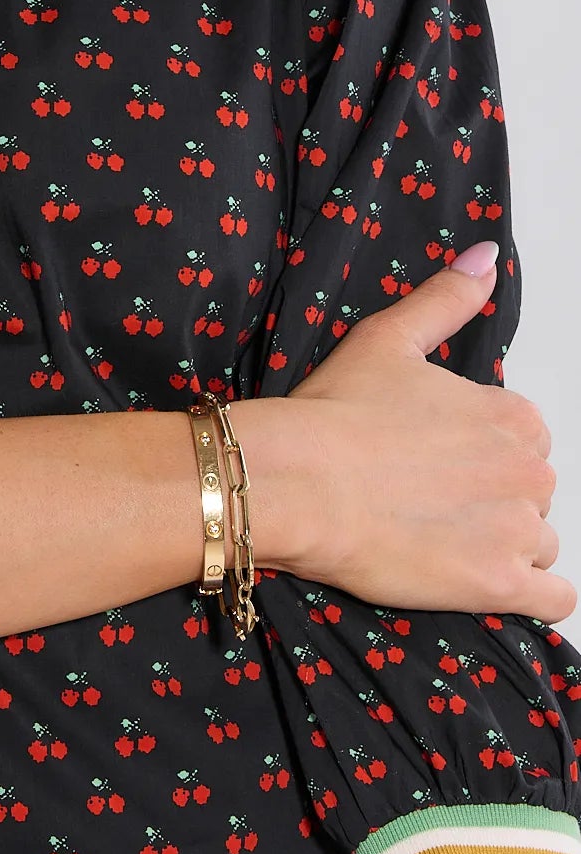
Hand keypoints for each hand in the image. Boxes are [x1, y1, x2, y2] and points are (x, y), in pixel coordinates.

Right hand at [270, 243, 573, 619]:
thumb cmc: (336, 411)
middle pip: (533, 492)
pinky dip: (531, 593)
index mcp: (512, 414)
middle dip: (493, 498)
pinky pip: (554, 599)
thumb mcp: (388, 337)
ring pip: (540, 543)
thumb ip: (447, 298)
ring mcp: (520, 532)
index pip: (523, 439)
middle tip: (429, 499)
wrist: (299, 482)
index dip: (478, 450)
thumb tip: (488, 255)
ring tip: (443, 541)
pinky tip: (487, 580)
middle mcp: (529, 470)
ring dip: (504, 546)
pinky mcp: (501, 586)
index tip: (434, 458)